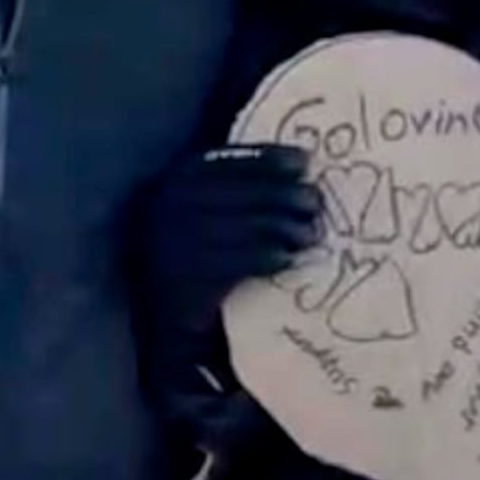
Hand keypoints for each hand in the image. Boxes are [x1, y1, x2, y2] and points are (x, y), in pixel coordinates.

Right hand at [137, 140, 324, 325]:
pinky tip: (287, 259)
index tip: (304, 161)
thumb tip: (296, 166)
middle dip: (282, 194)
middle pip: (237, 193)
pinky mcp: (185, 283)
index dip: (267, 159)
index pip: (224, 162)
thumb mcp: (199, 211)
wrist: (165, 321)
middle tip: (314, 202)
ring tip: (308, 234)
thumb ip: (230, 188)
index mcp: (169, 184)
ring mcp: (171, 246)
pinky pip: (237, 264)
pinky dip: (267, 258)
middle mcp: (164, 209)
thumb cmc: (193, 257)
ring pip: (241, 228)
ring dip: (283, 228)